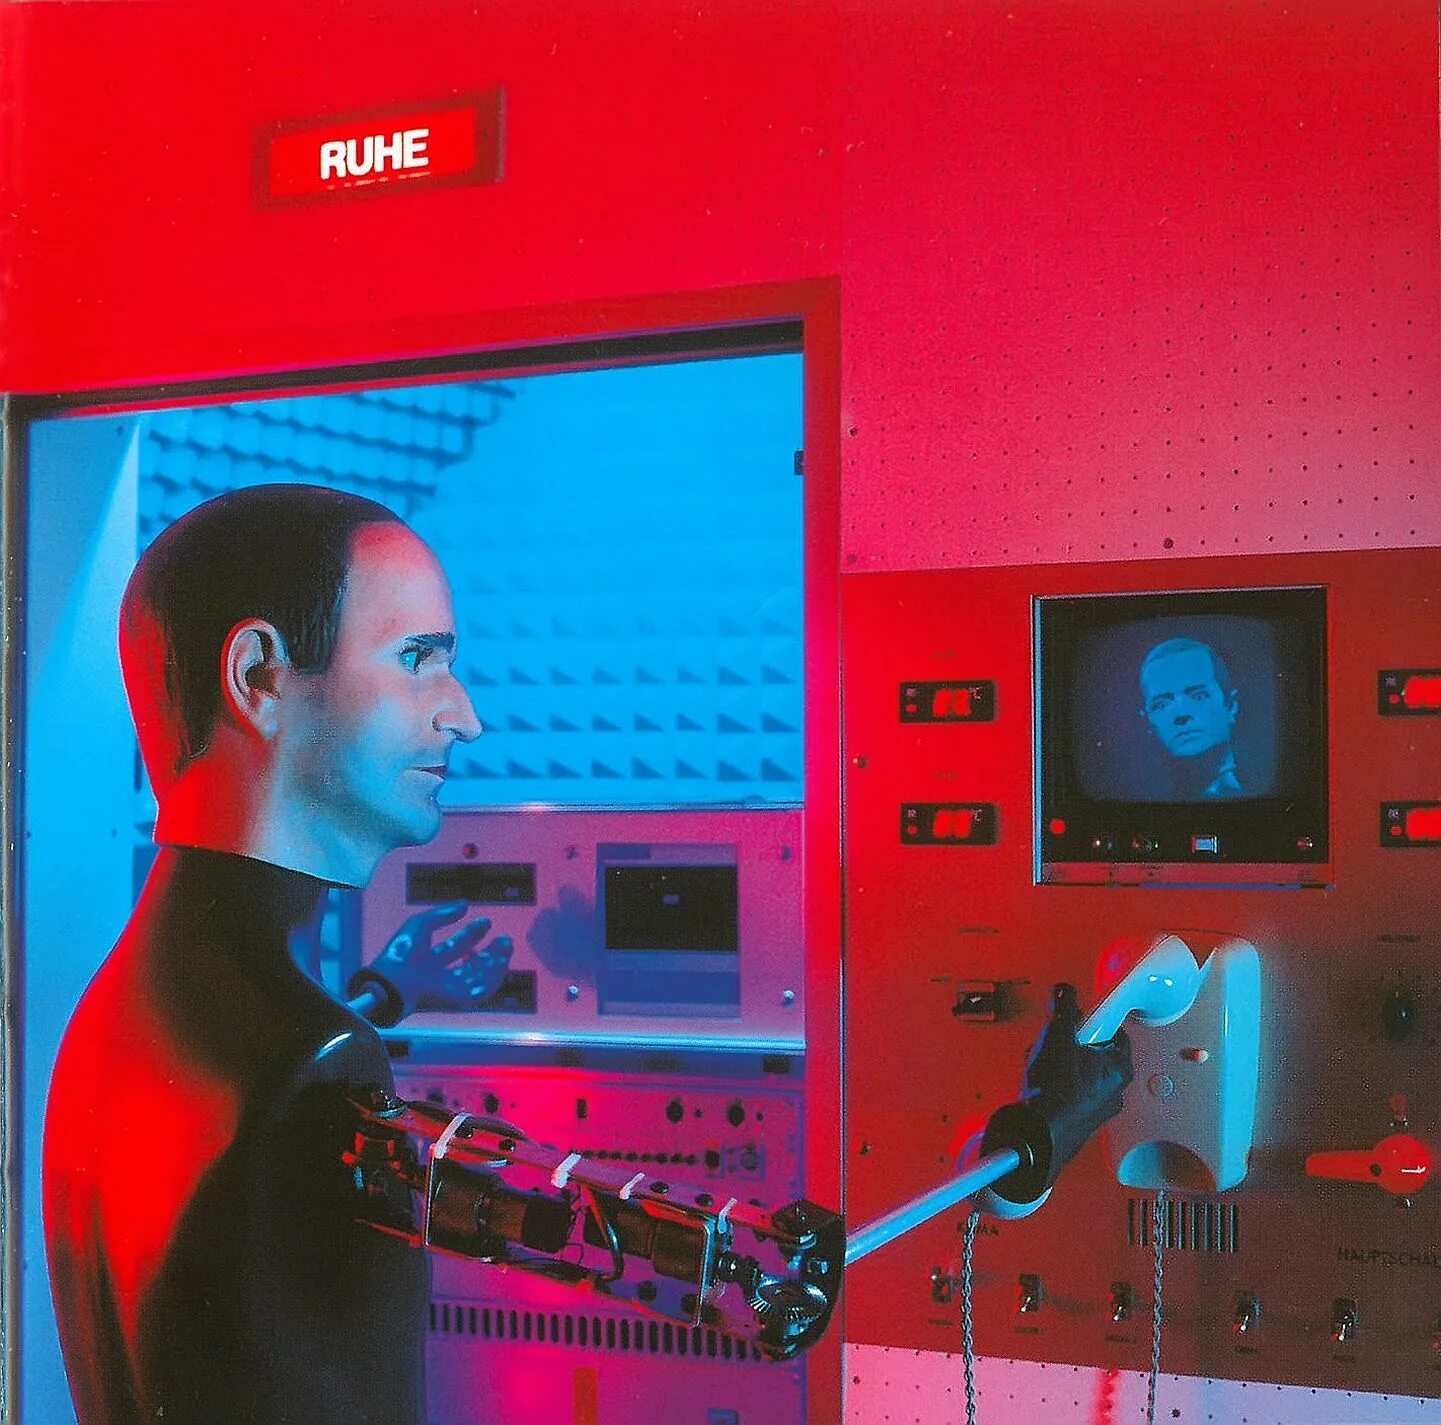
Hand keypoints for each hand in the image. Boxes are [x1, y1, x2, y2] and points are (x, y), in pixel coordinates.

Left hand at [347, 902, 514, 1026]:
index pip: (455, 946)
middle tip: (504, 939)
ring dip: (495, 963)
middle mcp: (440, 976)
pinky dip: (492, 978)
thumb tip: (464, 903)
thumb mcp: (419, 926)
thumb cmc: (401, 955)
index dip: (472, 933)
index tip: (486, 921)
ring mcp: (448, 989)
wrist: (391, 986)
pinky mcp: (456, 1001)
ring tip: (505, 947)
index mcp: (428, 959)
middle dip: (489, 952)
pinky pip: (480, 991)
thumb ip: (442, 915)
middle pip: (470, 965)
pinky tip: (500, 962)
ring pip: (478, 978)